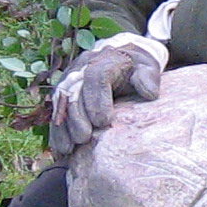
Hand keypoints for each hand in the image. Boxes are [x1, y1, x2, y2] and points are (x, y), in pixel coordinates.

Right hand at [48, 38, 163, 159]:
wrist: (124, 59)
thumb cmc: (137, 68)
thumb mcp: (148, 68)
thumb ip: (148, 78)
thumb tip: (149, 93)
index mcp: (105, 59)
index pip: (96, 77)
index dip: (97, 99)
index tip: (104, 122)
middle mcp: (83, 66)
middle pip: (75, 90)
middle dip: (77, 116)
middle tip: (84, 138)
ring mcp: (70, 78)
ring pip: (62, 101)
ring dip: (64, 126)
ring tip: (68, 147)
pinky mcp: (63, 92)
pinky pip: (57, 110)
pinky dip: (57, 129)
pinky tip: (60, 146)